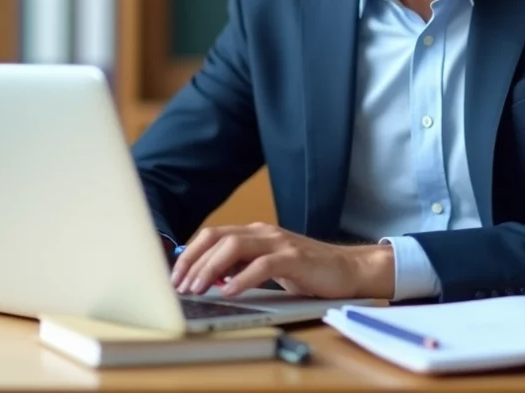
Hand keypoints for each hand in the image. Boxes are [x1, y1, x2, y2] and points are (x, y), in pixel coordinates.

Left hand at [169, 222, 394, 299]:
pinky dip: (242, 278)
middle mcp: (264, 233)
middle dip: (193, 261)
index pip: (212, 235)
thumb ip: (243, 267)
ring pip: (234, 246)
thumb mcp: (268, 267)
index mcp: (255, 233)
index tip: (175, 276)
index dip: (189, 254)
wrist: (349, 269)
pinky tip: (230, 292)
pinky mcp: (295, 259)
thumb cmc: (308, 271)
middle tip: (180, 286)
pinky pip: (263, 265)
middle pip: (217, 237)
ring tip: (198, 289)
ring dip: (210, 268)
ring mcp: (279, 243)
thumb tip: (210, 279)